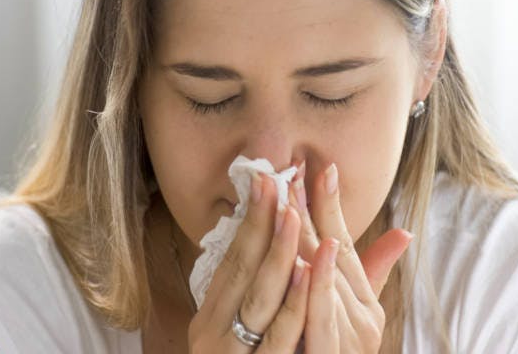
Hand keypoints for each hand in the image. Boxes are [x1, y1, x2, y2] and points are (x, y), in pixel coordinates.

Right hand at [188, 172, 310, 352]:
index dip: (249, 221)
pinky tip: (307, 273)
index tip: (264, 181)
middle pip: (241, 270)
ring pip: (259, 297)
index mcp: (210, 317)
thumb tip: (277, 257)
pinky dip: (293, 303)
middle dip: (260, 223)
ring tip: (292, 213)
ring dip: (278, 253)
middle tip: (274, 180)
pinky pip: (277, 337)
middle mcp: (214, 332)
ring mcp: (231, 353)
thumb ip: (253, 299)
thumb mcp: (236, 336)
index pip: (231, 261)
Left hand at [287, 161, 412, 352]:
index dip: (332, 206)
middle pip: (334, 255)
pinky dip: (313, 291)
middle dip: (312, 211)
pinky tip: (304, 261)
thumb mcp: (359, 314)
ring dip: (310, 241)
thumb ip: (375, 272)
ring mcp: (348, 337)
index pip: (347, 244)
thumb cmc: (344, 351)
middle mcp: (361, 316)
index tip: (322, 167)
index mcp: (364, 300)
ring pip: (326, 283)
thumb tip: (404, 232)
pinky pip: (319, 322)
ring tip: (294, 204)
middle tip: (293, 172)